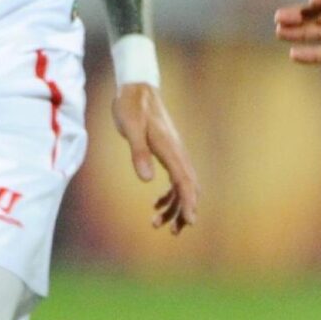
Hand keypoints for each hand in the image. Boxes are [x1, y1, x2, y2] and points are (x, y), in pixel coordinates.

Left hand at [113, 81, 199, 233]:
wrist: (136, 87)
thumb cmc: (131, 106)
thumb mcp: (130, 128)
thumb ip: (138, 153)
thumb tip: (146, 180)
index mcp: (170, 149)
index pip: (184, 181)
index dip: (188, 203)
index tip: (190, 222)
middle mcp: (177, 152)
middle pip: (189, 187)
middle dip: (184, 211)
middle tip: (174, 232)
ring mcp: (174, 152)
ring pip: (183, 186)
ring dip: (174, 206)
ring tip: (157, 224)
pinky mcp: (167, 151)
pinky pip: (175, 179)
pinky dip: (169, 195)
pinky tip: (155, 205)